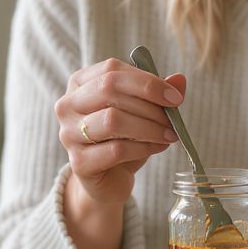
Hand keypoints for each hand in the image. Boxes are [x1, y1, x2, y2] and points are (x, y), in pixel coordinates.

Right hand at [55, 57, 184, 207]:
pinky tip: (157, 147)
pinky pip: (116, 149)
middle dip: (149, 104)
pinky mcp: (78, 162)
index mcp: (80, 82)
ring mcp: (68, 134)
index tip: (174, 97)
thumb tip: (179, 79)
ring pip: (113, 120)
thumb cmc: (123, 138)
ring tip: (169, 134)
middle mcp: (67, 105)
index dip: (147, 81)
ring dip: (149, 127)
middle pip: (109, 89)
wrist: (108, 179)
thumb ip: (158, 94)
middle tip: (173, 118)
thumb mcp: (142, 111)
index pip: (112, 69)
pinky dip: (144, 147)